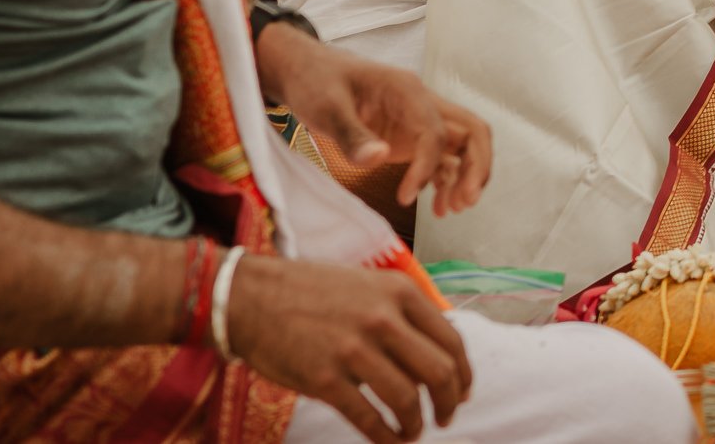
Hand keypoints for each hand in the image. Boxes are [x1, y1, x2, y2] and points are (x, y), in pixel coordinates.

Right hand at [226, 255, 471, 443]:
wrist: (250, 297)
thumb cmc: (310, 292)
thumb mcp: (368, 285)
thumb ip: (402, 314)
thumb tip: (434, 355)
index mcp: (399, 292)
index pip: (451, 340)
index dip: (463, 374)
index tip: (462, 393)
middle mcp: (383, 318)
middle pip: (439, 372)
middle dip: (449, 403)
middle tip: (446, 418)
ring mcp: (353, 350)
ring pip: (407, 399)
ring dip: (416, 424)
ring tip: (413, 433)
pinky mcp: (324, 380)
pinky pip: (369, 418)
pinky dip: (386, 437)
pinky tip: (390, 442)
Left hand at [257, 30, 492, 214]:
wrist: (306, 71)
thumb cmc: (317, 82)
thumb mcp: (326, 107)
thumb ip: (352, 135)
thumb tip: (378, 159)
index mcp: (406, 91)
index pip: (434, 132)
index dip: (426, 167)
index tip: (405, 197)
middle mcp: (422, 104)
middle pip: (472, 130)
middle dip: (476, 166)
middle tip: (465, 202)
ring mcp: (418, 120)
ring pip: (462, 145)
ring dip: (466, 176)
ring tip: (451, 209)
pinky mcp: (410, 136)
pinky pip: (441, 157)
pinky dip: (445, 180)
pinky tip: (436, 205)